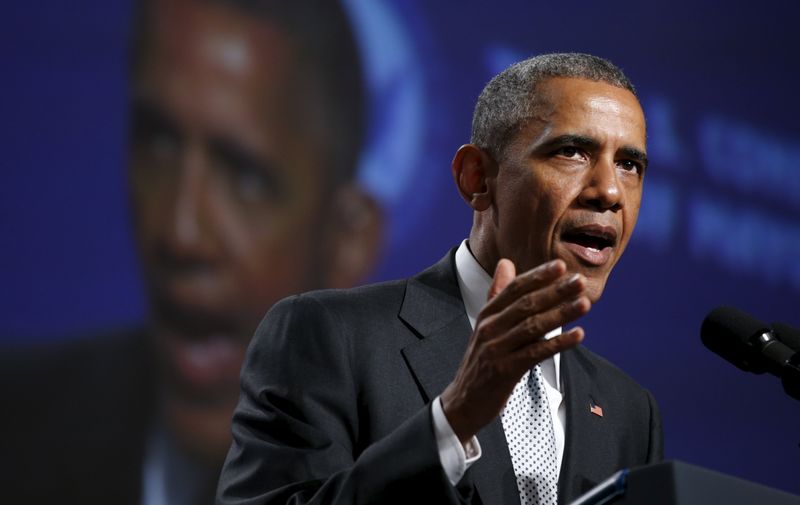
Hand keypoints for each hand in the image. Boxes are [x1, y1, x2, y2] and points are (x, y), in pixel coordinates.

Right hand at [441, 258, 588, 441]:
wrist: (462, 402)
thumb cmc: (480, 361)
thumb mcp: (486, 325)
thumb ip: (497, 294)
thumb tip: (506, 263)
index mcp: (487, 315)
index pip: (514, 289)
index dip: (537, 276)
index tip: (560, 265)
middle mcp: (490, 328)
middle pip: (526, 304)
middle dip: (555, 291)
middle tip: (579, 281)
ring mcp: (496, 349)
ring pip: (533, 326)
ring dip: (561, 314)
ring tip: (584, 304)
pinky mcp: (504, 371)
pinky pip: (535, 353)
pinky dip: (558, 343)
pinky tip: (577, 335)